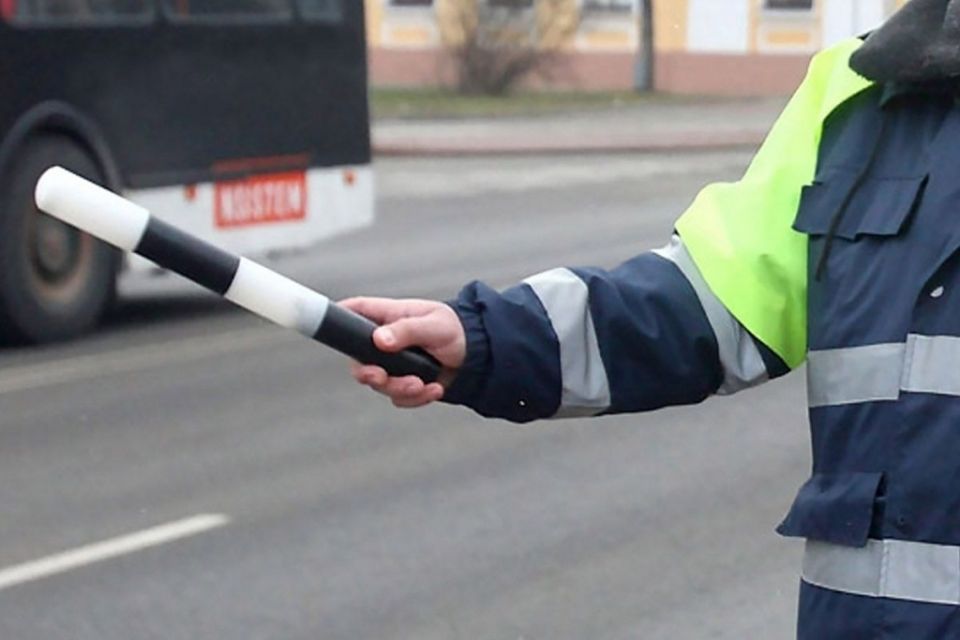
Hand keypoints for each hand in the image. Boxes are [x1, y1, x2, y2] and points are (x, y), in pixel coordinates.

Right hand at [340, 297, 465, 407]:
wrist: (478, 356)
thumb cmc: (455, 330)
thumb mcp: (433, 326)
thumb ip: (407, 331)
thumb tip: (379, 339)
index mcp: (389, 316)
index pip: (355, 311)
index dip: (338, 316)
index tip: (334, 329)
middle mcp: (385, 341)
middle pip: (358, 359)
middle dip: (368, 374)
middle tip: (381, 378)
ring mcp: (393, 364)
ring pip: (379, 384)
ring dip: (399, 389)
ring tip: (422, 385)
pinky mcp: (404, 383)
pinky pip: (399, 398)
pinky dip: (416, 398)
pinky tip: (434, 390)